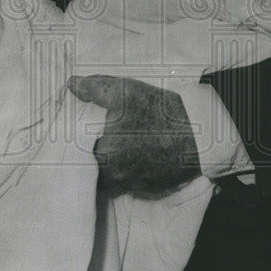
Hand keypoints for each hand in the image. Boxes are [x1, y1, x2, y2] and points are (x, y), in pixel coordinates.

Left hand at [67, 75, 200, 196]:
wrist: (199, 134)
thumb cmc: (158, 112)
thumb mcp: (123, 91)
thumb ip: (92, 89)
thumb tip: (71, 84)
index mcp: (103, 156)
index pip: (75, 154)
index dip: (75, 141)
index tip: (78, 130)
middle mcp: (115, 176)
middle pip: (92, 167)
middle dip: (93, 152)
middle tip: (98, 134)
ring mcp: (133, 183)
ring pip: (111, 175)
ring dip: (111, 160)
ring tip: (120, 141)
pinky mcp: (150, 186)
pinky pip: (131, 178)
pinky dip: (130, 166)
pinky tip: (137, 149)